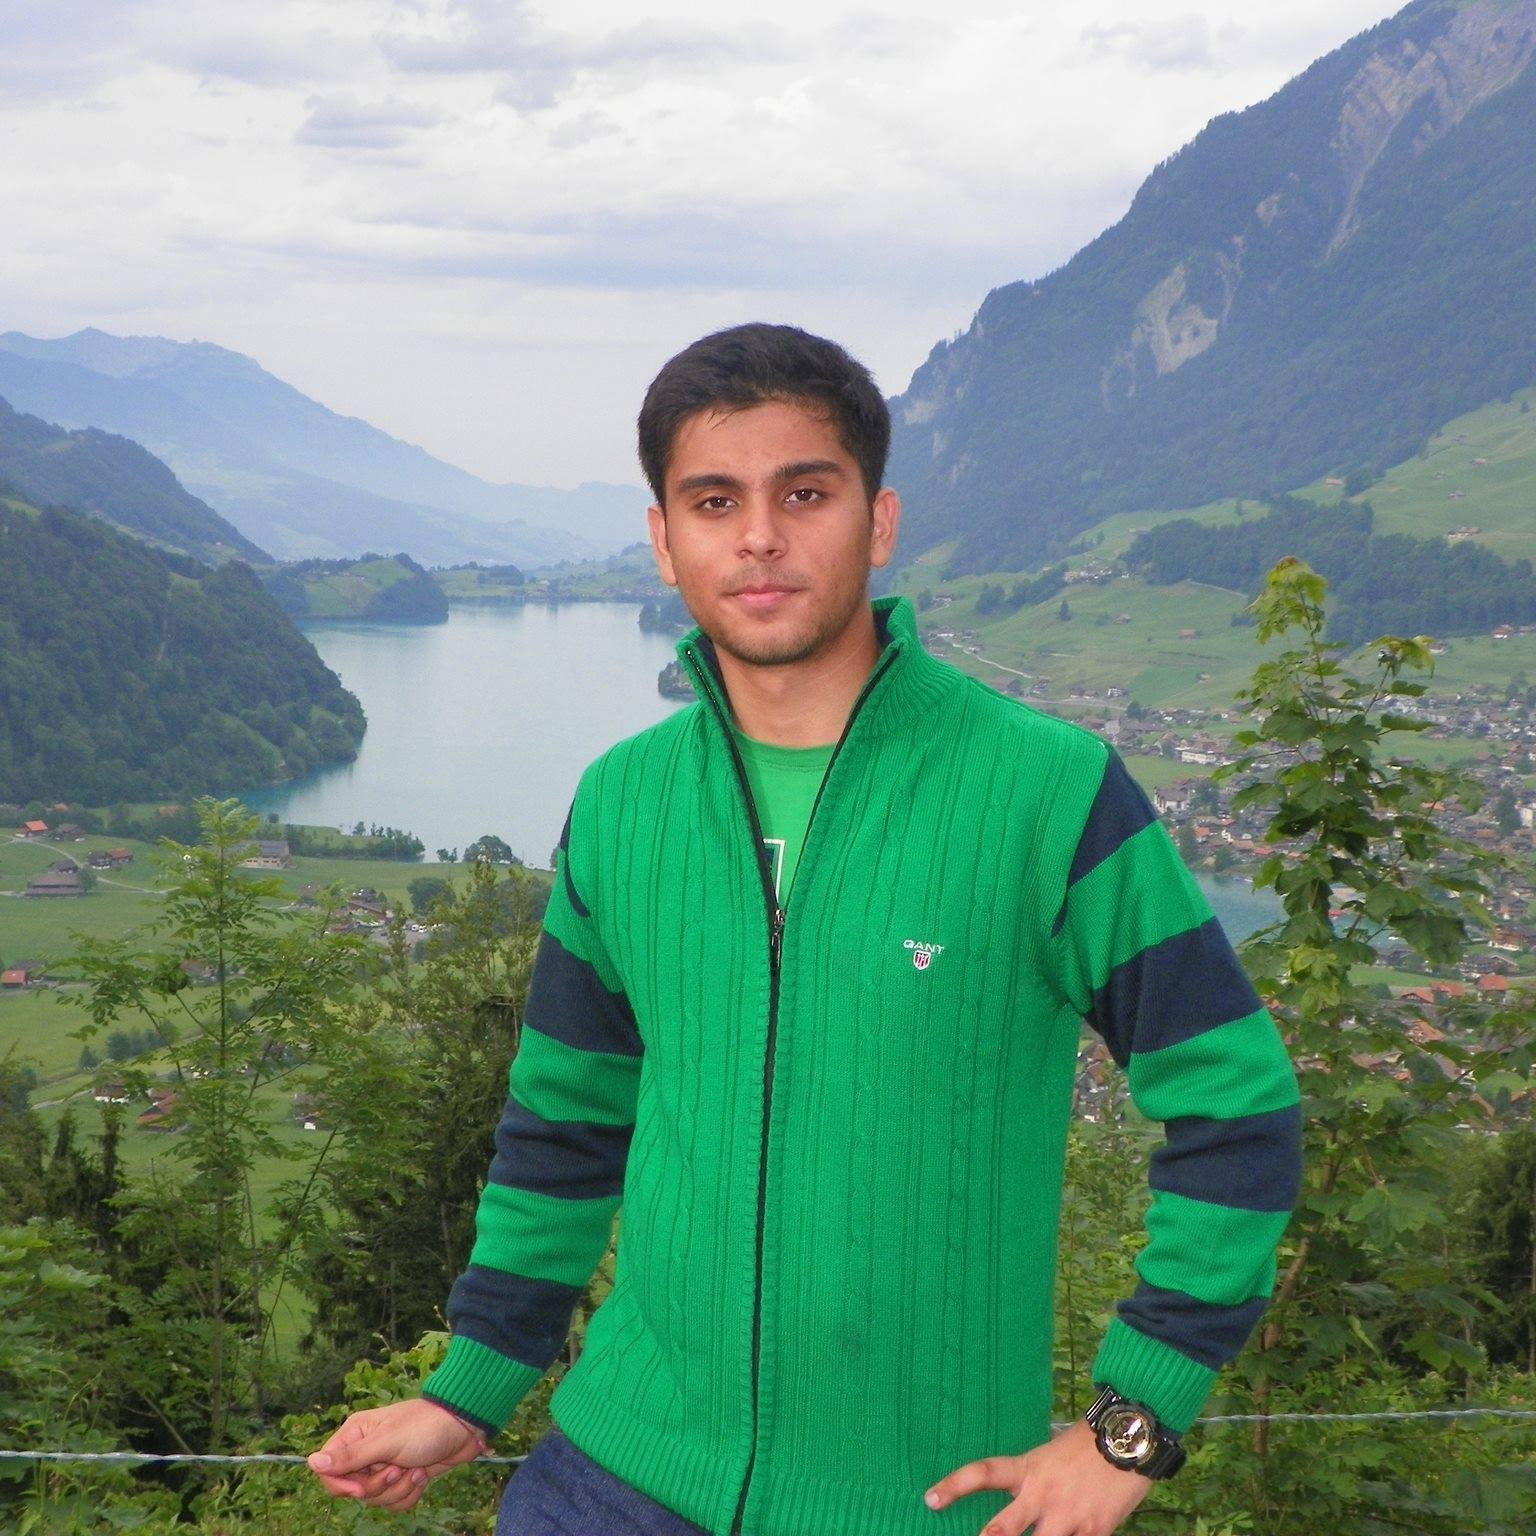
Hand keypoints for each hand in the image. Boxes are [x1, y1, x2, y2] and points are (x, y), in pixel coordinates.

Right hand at [307, 1397, 489, 1511]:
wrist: (463, 1428)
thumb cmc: (424, 1427)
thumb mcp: (386, 1442)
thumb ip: (350, 1457)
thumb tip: (311, 1462)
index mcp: (356, 1434)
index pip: (329, 1471)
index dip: (341, 1486)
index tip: (359, 1489)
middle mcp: (366, 1451)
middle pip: (353, 1490)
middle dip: (378, 1486)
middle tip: (398, 1467)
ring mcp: (384, 1466)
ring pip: (375, 1499)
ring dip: (399, 1488)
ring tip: (415, 1468)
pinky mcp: (402, 1478)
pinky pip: (394, 1502)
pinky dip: (410, 1492)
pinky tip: (423, 1474)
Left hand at [921, 1418, 1155, 1535]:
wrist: (1128, 1440)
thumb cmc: (1087, 1446)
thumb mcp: (1050, 1456)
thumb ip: (1031, 1484)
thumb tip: (1015, 1505)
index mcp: (1028, 1469)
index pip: (983, 1473)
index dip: (954, 1486)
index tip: (930, 1499)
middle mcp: (1042, 1495)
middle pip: (1004, 1529)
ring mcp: (1068, 1517)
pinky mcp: (1094, 1531)